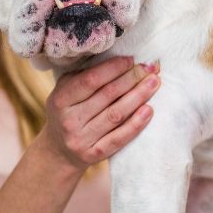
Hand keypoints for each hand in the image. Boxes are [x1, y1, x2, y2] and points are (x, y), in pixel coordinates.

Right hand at [40, 56, 160, 170]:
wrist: (59, 151)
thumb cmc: (69, 112)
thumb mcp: (66, 92)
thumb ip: (85, 75)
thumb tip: (119, 57)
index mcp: (60, 99)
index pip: (90, 80)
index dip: (114, 68)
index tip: (132, 59)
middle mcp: (69, 120)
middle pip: (107, 95)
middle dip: (132, 78)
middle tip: (151, 68)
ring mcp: (81, 139)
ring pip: (116, 115)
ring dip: (139, 96)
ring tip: (154, 83)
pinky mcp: (94, 154)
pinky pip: (119, 138)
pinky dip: (136, 123)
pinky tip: (149, 110)